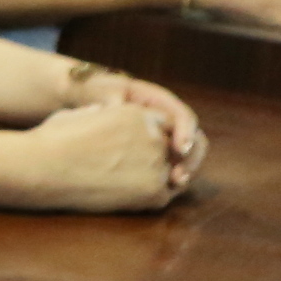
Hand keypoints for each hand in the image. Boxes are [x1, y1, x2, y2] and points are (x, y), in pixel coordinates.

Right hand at [20, 100, 189, 212]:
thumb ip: (99, 115)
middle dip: (158, 157)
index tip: (142, 148)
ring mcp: (156, 165)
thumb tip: (99, 114)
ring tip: (130, 184)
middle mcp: (153, 137)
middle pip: (170, 149)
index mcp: (138, 114)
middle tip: (138, 169)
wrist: (42, 167)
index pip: (164, 125)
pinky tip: (130, 195)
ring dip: (157, 178)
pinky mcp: (153, 192)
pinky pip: (165, 195)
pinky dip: (152, 196)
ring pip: (171, 173)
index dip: (154, 137)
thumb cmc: (52, 140)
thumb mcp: (78, 115)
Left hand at [66, 67, 207, 186]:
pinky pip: (169, 166)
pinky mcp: (155, 154)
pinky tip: (162, 189)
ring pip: (184, 157)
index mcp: (160, 103)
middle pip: (194, 141)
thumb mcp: (103, 91)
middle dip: (191, 159)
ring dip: (184, 171)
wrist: (87, 102)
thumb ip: (112, 99)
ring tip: (175, 184)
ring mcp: (163, 138)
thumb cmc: (96, 93)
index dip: (186, 133)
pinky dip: (168, 177)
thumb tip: (116, 105)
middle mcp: (168, 121)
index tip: (181, 148)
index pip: (183, 117)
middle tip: (180, 176)